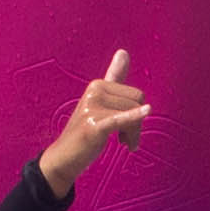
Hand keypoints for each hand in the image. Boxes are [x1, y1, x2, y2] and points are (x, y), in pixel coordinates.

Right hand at [41, 51, 149, 193]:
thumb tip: (123, 51)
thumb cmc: (85, 131)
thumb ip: (113, 77)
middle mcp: (94, 91)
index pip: (136, 95)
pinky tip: (146, 112)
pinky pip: (120, 119)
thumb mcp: (99, 102)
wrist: (63, 158)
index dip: (136, 113)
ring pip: (134, 116)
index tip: (124, 126)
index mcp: (98, 85)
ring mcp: (92, 107)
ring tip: (121, 143)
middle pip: (137, 104)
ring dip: (132, 135)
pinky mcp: (93, 125)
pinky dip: (133, 117)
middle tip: (123, 139)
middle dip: (136, 125)